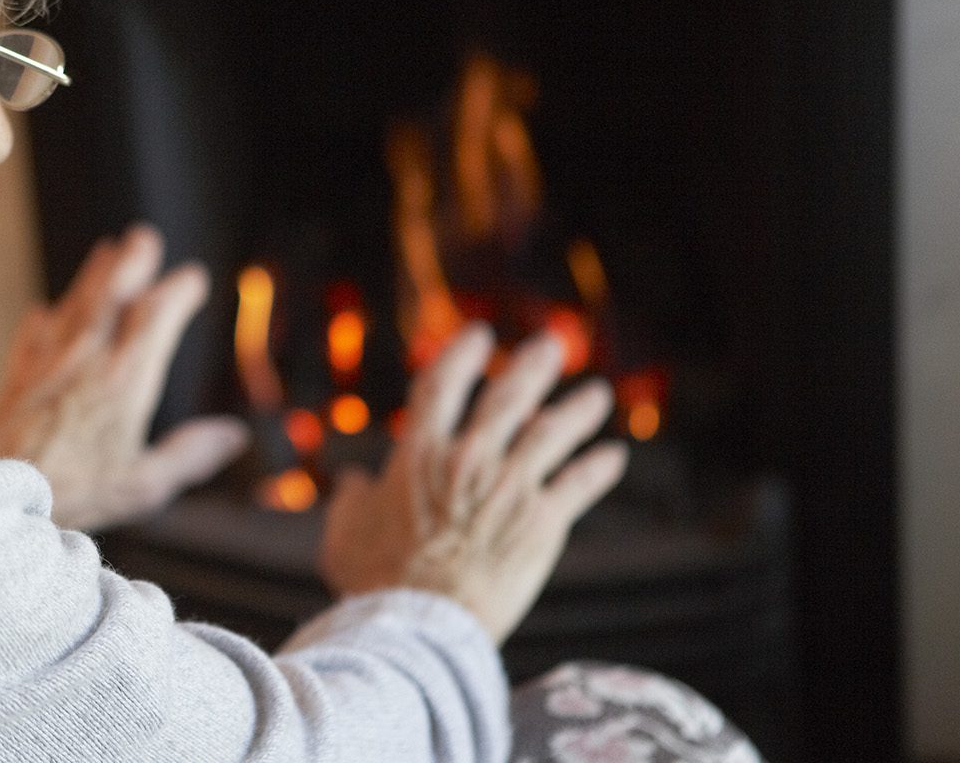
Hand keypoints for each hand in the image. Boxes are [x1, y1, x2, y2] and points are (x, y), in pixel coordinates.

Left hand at [0, 224, 248, 531]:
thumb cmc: (69, 490)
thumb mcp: (143, 484)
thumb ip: (189, 454)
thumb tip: (234, 435)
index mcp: (124, 380)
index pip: (156, 317)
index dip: (177, 291)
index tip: (192, 277)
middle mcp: (86, 359)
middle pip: (112, 294)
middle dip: (131, 261)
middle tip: (144, 237)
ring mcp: (48, 362)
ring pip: (73, 305)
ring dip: (92, 275)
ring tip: (105, 251)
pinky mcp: (18, 376)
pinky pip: (33, 335)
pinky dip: (44, 319)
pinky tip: (44, 312)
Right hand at [317, 324, 627, 643]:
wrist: (421, 623)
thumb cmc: (375, 580)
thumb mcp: (344, 533)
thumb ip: (351, 501)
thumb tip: (354, 483)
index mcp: (419, 453)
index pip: (443, 384)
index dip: (462, 355)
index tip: (480, 336)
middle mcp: (468, 458)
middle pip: (509, 397)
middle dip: (533, 366)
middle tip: (551, 344)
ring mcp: (510, 487)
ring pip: (552, 433)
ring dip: (577, 410)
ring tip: (598, 393)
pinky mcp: (542, 521)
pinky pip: (578, 485)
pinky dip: (598, 467)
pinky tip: (614, 456)